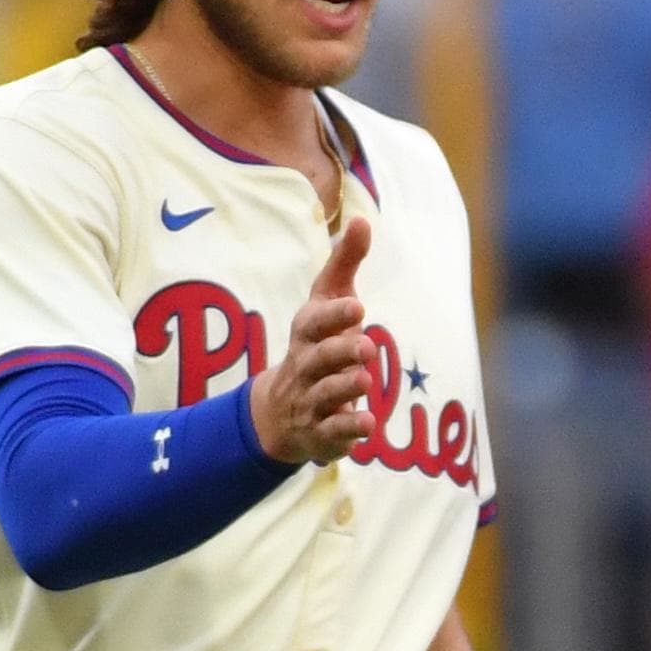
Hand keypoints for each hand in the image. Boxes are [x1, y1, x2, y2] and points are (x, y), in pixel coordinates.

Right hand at [250, 216, 376, 464]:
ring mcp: (311, 401)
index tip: (358, 306)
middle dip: (341, 352)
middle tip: (367, 347)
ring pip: (326, 394)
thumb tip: (361, 219)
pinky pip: (333, 432)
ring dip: (345, 388)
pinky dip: (349, 430)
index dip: (334, 315)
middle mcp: (305, 367)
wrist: (281, 412)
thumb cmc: (316, 345)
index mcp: (307, 334)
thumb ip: (345, 264)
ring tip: (365, 380)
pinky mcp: (322, 432)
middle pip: (319, 358)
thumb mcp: (328, 304)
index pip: (315, 321)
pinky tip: (369, 425)